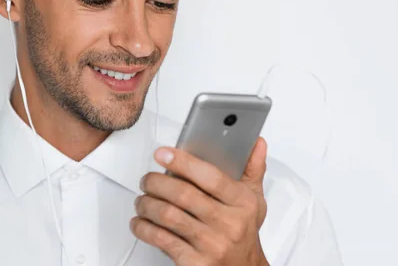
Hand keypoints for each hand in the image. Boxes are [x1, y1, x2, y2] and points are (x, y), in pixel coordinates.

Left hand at [130, 137, 268, 265]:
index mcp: (242, 203)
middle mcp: (229, 224)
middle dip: (156, 182)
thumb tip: (257, 143)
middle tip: (147, 179)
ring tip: (142, 200)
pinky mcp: (194, 263)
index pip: (212, 177)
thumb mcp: (255, 202)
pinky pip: (162, 240)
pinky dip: (144, 228)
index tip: (163, 153)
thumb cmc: (244, 234)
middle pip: (184, 195)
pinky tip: (141, 222)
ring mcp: (211, 245)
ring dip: (147, 204)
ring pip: (168, 216)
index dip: (184, 162)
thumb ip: (252, 170)